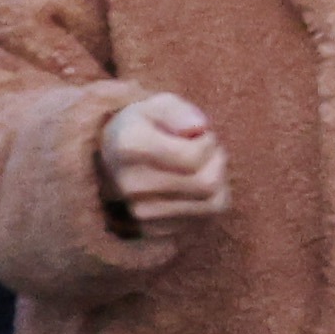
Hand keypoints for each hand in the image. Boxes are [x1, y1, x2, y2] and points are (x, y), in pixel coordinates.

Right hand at [96, 94, 230, 231]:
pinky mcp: (156, 228)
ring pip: (211, 203)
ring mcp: (140, 211)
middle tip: (208, 150)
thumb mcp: (160, 105)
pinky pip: (207, 218)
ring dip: (219, 181)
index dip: (208, 142)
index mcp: (128, 146)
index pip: (193, 157)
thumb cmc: (146, 127)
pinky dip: (212, 199)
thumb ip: (179, 111)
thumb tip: (199, 127)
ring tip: (203, 166)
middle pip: (205, 183)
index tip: (199, 134)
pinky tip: (197, 184)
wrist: (115, 159)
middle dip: (218, 161)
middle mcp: (129, 184)